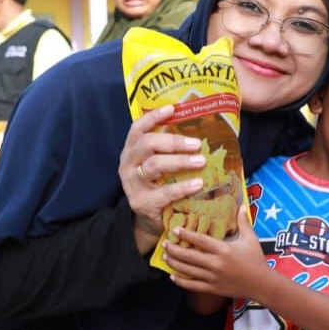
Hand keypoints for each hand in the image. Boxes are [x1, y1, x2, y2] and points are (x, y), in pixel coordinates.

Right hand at [118, 105, 206, 249]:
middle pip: (147, 144)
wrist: (148, 220)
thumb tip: (198, 132)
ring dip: (180, 161)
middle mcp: (128, 163)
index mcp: (131, 150)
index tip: (172, 108)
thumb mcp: (158, 165)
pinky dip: (183, 187)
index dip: (153, 116)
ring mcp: (132, 184)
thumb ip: (168, 150)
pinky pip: (164, 192)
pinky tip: (198, 184)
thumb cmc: (158, 186)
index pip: (138, 128)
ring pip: (155, 165)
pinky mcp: (141, 202)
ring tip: (200, 160)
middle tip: (197, 143)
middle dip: (173, 141)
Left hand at [163, 206, 266, 298]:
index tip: (175, 230)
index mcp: (224, 250)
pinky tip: (172, 277)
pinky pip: (193, 286)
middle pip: (189, 256)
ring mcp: (213, 278)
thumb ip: (243, 222)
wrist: (262, 284)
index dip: (186, 234)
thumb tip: (241, 206)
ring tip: (165, 257)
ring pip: (188, 270)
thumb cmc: (256, 260)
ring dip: (174, 263)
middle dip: (174, 250)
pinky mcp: (212, 289)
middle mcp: (216, 264)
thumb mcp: (251, 239)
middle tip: (164, 244)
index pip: (201, 240)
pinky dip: (181, 282)